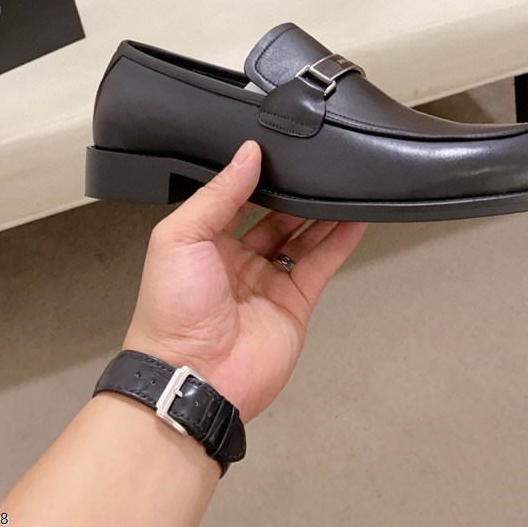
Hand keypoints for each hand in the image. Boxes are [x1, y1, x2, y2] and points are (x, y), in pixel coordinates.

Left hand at [123, 140, 366, 422]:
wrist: (194, 377)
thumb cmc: (172, 310)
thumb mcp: (180, 237)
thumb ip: (218, 194)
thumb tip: (247, 153)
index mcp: (204, 242)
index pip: (236, 198)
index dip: (256, 176)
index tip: (278, 149)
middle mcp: (238, 260)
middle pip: (274, 216)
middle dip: (294, 192)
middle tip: (316, 164)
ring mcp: (269, 282)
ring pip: (303, 237)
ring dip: (322, 212)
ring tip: (343, 182)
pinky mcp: (295, 303)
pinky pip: (321, 264)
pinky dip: (340, 240)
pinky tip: (356, 217)